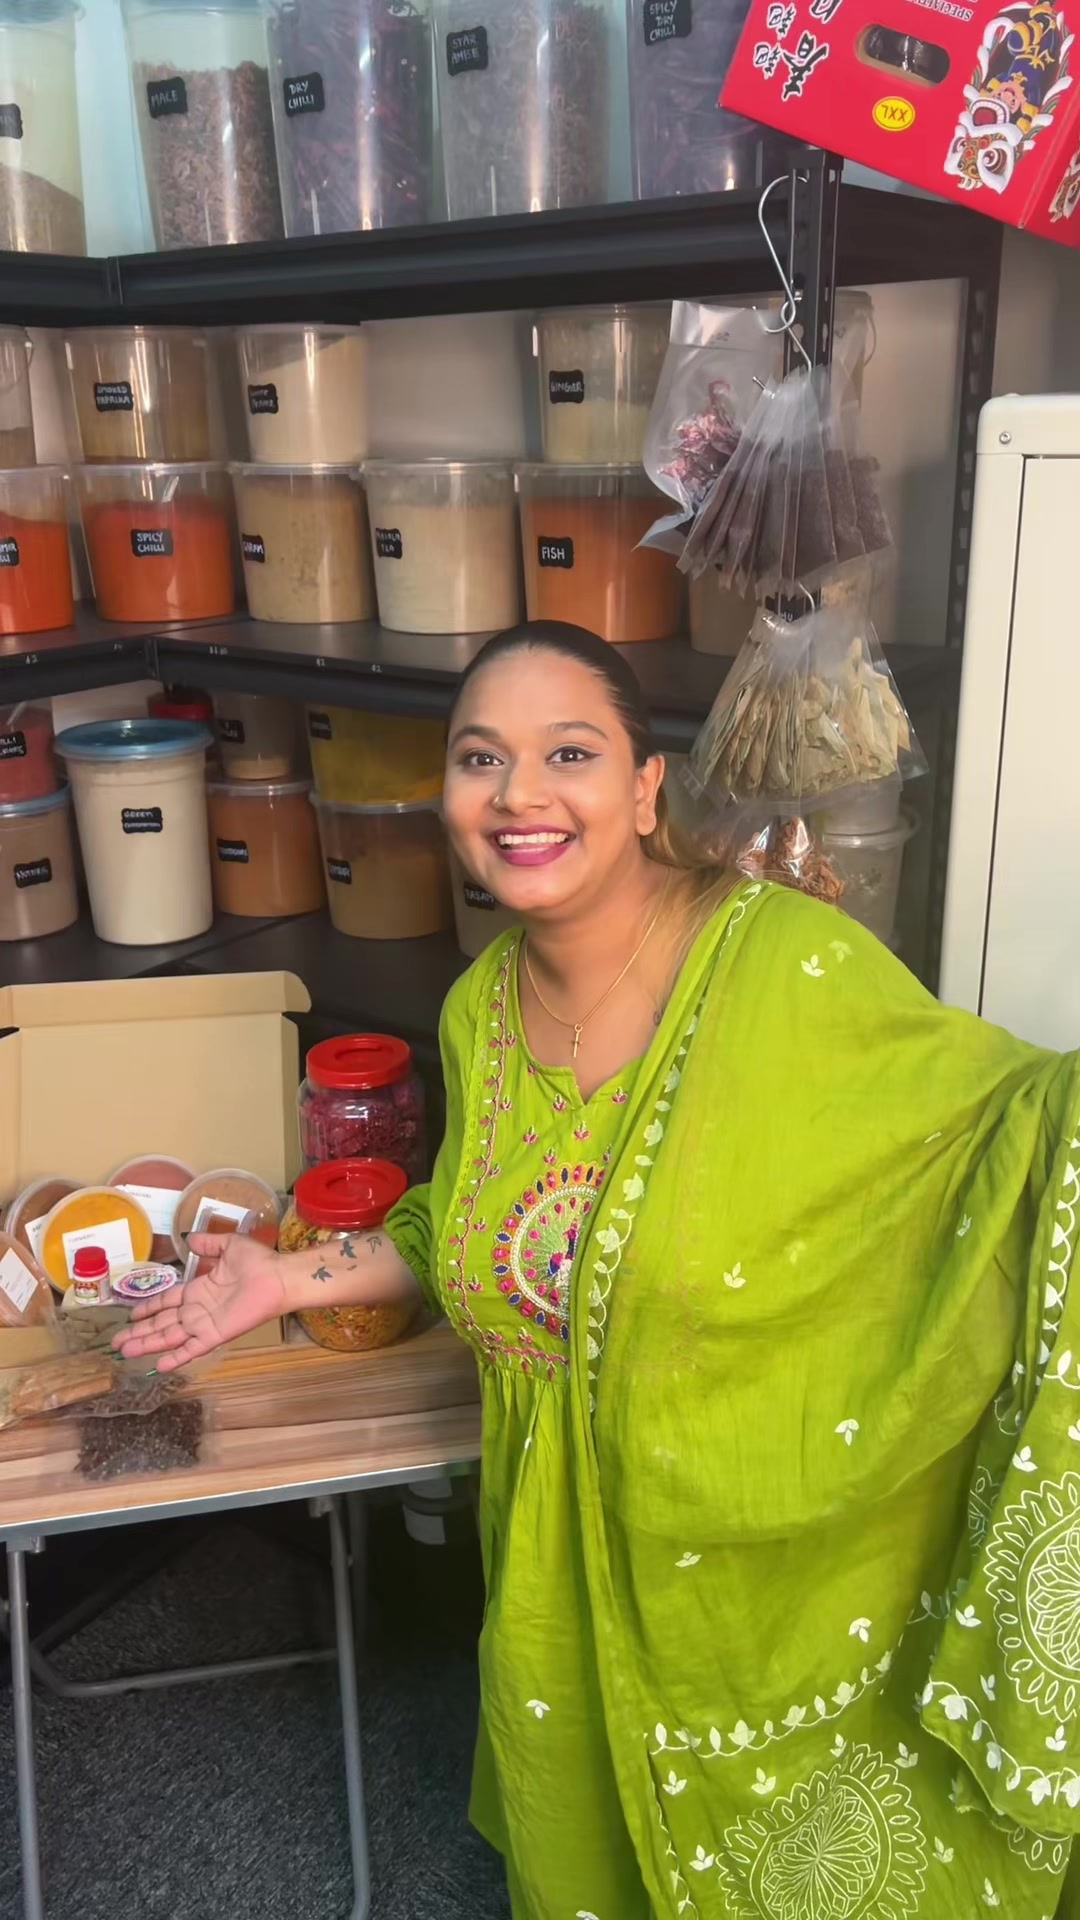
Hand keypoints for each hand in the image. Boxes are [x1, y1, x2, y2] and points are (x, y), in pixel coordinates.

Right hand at [113, 1233, 287, 1372]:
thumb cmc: (257, 1262)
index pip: (166, 1302)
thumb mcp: (228, 1246)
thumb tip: (189, 1239)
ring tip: (125, 1352)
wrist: (278, 1277)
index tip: (130, 1316)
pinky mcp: (215, 1335)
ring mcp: (204, 1324)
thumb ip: (208, 1244)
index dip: (148, 1309)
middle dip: (139, 1332)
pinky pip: (192, 1349)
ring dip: (147, 1344)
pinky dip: (176, 1358)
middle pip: (161, 1324)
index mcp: (198, 1290)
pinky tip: (158, 1366)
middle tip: (116, 1342)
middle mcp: (197, 1310)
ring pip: (169, 1337)